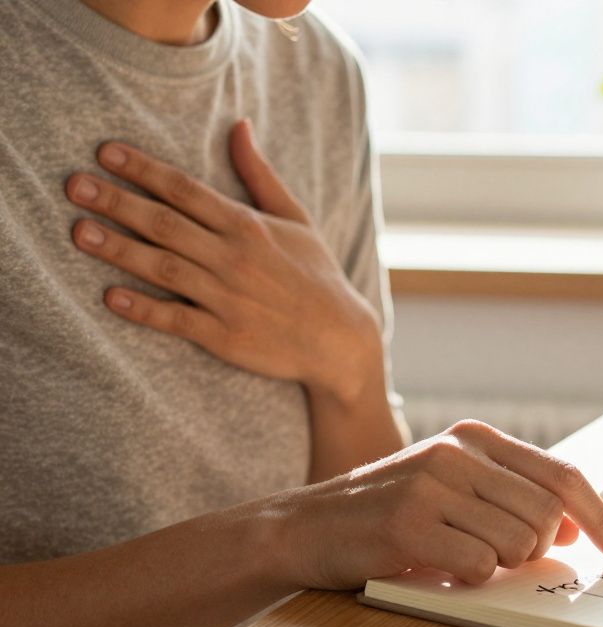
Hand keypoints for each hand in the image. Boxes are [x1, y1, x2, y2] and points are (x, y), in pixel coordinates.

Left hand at [65, 119, 380, 404]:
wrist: (340, 338)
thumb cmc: (316, 274)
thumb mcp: (296, 218)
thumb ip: (259, 174)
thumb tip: (238, 125)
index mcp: (249, 226)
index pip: (187, 190)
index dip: (144, 170)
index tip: (106, 153)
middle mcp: (235, 258)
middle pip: (166, 224)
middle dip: (118, 203)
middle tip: (75, 187)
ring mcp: (228, 298)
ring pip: (164, 268)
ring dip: (119, 250)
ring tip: (80, 233)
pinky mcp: (225, 336)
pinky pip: (176, 319)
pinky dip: (144, 309)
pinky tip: (112, 296)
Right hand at [269, 420, 602, 587]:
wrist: (303, 527)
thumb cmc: (388, 515)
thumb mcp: (453, 489)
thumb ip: (513, 497)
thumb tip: (574, 527)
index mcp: (477, 438)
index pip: (563, 476)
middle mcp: (459, 451)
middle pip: (547, 516)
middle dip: (534, 551)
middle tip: (489, 554)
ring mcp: (433, 483)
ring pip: (518, 543)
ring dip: (497, 565)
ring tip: (454, 554)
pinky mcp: (410, 522)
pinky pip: (480, 565)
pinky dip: (467, 578)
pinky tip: (436, 565)